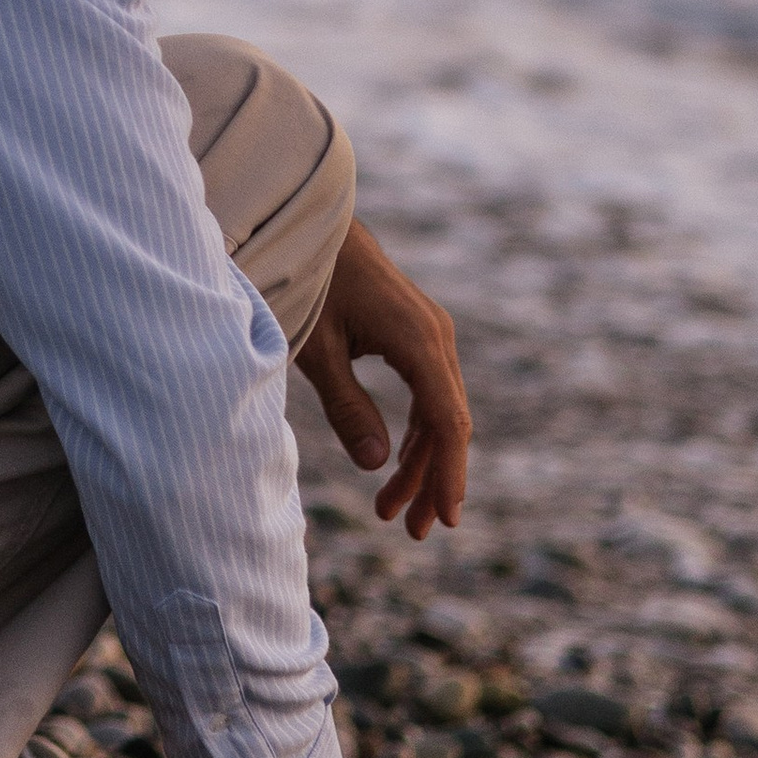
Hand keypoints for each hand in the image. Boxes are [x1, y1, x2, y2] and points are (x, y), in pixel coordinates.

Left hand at [294, 218, 468, 537]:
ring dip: (422, 463)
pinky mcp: (416, 334)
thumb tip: (377, 466)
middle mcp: (436, 336)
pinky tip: (396, 465)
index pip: (447, 422)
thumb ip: (346, 407)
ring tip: (392, 512)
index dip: (449, 474)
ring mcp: (430, 333)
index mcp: (418, 340)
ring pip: (439, 412)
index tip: (445, 518)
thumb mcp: (317, 348)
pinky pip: (428, 394)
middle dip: (433, 481)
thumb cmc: (309, 281)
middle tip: (412, 532)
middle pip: (449, 424)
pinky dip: (415, 433)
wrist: (310, 226)